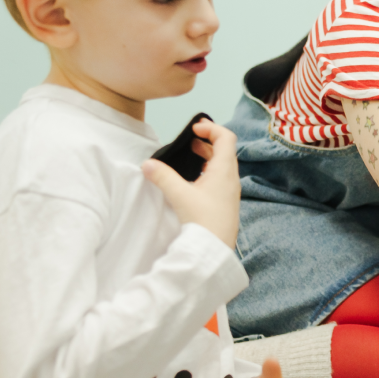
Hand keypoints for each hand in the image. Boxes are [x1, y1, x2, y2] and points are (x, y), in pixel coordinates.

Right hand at [142, 120, 240, 248]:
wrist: (214, 249)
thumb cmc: (203, 221)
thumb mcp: (179, 195)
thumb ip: (162, 177)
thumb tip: (147, 164)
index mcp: (225, 171)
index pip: (227, 138)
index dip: (212, 128)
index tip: (195, 128)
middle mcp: (231, 178)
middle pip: (225, 150)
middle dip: (209, 140)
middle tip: (192, 137)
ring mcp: (230, 191)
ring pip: (223, 165)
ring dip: (209, 155)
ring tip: (192, 152)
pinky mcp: (225, 202)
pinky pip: (220, 178)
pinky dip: (209, 169)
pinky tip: (195, 177)